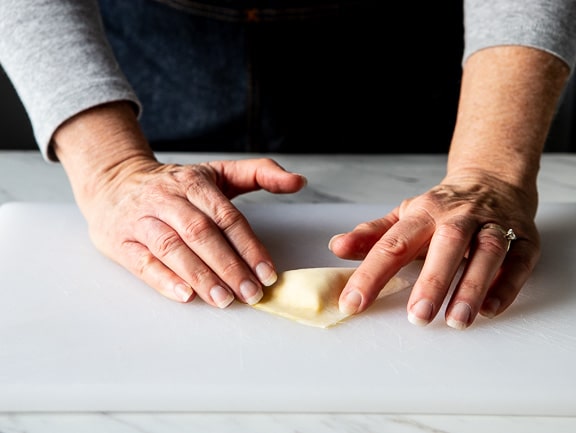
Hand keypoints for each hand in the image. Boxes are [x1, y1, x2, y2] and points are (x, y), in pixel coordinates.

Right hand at [80, 156, 306, 306]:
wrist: (113, 181)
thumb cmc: (175, 184)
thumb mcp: (216, 172)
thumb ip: (259, 174)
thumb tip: (298, 181)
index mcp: (194, 182)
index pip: (226, 217)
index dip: (249, 246)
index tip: (267, 273)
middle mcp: (166, 199)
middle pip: (201, 234)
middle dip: (229, 266)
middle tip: (251, 293)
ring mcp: (141, 220)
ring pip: (173, 249)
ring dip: (201, 277)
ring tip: (225, 300)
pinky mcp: (121, 241)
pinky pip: (143, 263)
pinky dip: (164, 280)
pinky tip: (186, 295)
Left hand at [329, 170, 539, 328]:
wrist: (491, 180)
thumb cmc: (441, 208)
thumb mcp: (404, 216)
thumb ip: (373, 235)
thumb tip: (337, 247)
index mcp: (422, 214)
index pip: (392, 245)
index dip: (370, 275)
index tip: (352, 304)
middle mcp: (457, 217)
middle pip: (444, 245)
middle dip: (432, 282)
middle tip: (417, 318)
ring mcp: (492, 225)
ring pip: (485, 252)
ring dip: (472, 286)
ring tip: (457, 321)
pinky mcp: (522, 238)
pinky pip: (518, 260)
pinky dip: (507, 284)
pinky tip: (492, 309)